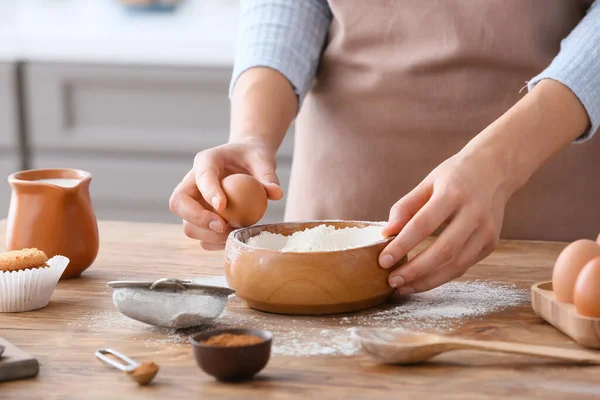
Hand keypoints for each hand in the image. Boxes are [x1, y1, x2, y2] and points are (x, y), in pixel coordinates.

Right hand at [169, 139, 283, 249]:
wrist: (247, 162)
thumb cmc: (254, 158)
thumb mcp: (263, 160)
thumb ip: (268, 175)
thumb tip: (276, 193)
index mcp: (206, 161)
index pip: (201, 176)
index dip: (209, 191)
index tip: (222, 206)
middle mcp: (192, 182)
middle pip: (178, 203)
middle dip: (197, 218)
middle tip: (223, 226)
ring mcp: (193, 202)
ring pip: (187, 224)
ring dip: (208, 235)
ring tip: (233, 234)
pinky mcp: (200, 219)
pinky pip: (200, 236)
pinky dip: (215, 242)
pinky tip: (233, 239)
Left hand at [379, 78, 590, 294]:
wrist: (496, 168)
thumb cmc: (456, 175)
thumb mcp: (428, 182)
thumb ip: (406, 207)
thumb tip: (386, 233)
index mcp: (453, 193)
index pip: (423, 225)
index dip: (402, 245)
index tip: (383, 260)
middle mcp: (474, 213)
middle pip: (443, 251)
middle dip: (415, 271)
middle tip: (392, 281)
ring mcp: (487, 230)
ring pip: (456, 265)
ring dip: (427, 281)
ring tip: (404, 287)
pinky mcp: (491, 243)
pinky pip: (464, 266)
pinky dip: (442, 276)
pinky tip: (423, 280)